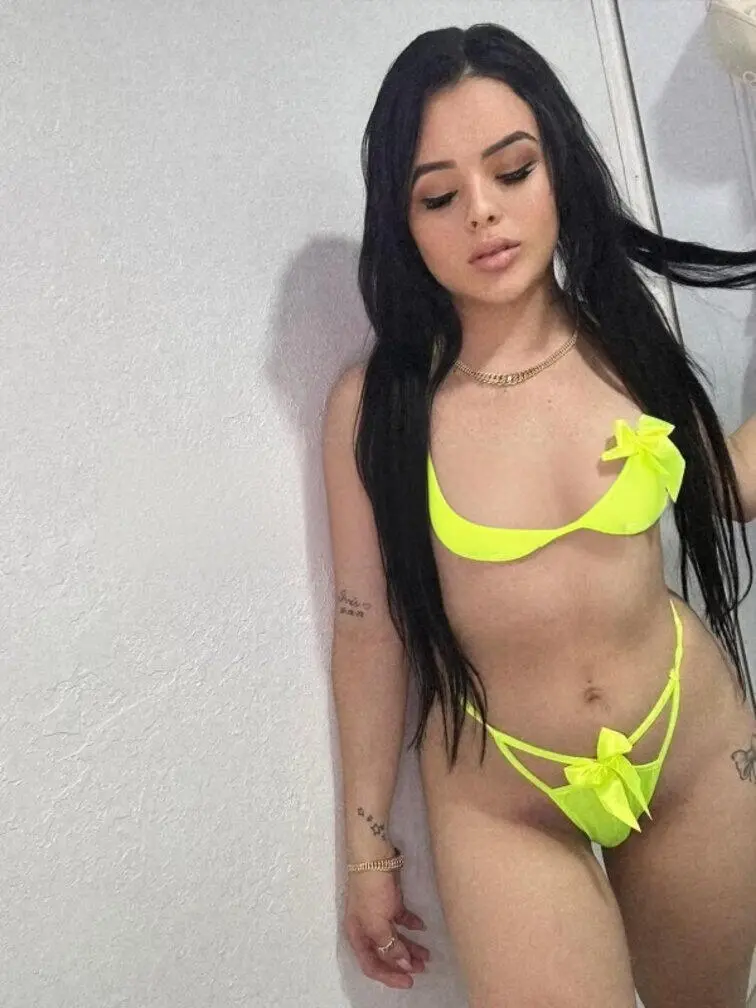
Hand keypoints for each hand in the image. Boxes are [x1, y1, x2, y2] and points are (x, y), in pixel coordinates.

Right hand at [344, 869, 430, 988]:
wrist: (374, 856)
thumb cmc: (371, 892)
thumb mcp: (377, 923)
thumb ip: (390, 946)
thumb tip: (404, 965)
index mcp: (358, 936)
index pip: (371, 965)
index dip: (389, 977)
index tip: (409, 981)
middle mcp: (367, 928)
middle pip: (384, 953)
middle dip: (402, 963)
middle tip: (423, 969)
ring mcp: (378, 914)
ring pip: (395, 938)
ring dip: (410, 947)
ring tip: (427, 954)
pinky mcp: (390, 901)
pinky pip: (401, 919)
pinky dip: (411, 925)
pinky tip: (422, 927)